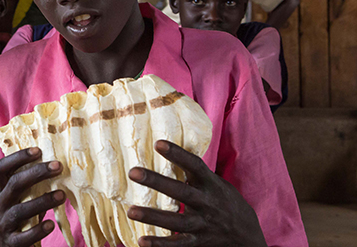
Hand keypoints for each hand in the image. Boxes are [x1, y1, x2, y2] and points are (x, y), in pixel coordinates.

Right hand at [0, 147, 66, 246]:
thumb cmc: (17, 216)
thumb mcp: (18, 198)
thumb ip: (30, 185)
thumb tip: (56, 165)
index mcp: (0, 190)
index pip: (2, 168)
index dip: (18, 157)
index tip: (38, 150)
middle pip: (14, 184)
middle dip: (36, 173)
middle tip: (58, 166)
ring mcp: (3, 223)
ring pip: (20, 210)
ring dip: (42, 201)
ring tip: (62, 195)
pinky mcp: (11, 242)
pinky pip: (23, 237)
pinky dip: (37, 230)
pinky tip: (50, 224)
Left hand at [127, 140, 267, 246]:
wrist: (248, 236)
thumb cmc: (225, 203)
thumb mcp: (217, 184)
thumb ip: (196, 173)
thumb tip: (170, 150)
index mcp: (211, 184)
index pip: (195, 165)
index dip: (178, 154)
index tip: (158, 143)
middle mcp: (208, 203)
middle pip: (181, 192)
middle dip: (157, 182)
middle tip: (133, 172)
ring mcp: (203, 224)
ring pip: (177, 220)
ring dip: (153, 216)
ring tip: (131, 211)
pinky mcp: (199, 242)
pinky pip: (178, 243)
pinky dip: (160, 244)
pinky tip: (142, 241)